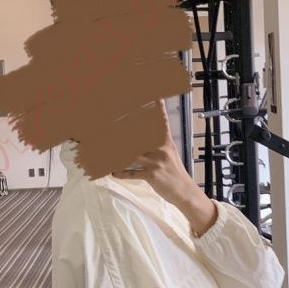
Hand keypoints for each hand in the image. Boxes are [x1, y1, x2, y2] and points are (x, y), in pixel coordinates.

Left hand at [111, 100, 216, 235]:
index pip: (160, 120)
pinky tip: (113, 172)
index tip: (152, 96)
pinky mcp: (152, 175)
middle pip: (140, 135)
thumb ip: (158, 141)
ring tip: (104, 149)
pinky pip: (133, 172)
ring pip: (133, 153)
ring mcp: (156, 162)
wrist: (184, 191)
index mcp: (165, 141)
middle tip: (108, 124)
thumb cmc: (173, 171)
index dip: (156, 108)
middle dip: (124, 129)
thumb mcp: (169, 152)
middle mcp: (161, 149)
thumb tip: (145, 132)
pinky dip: (122, 173)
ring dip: (117, 153)